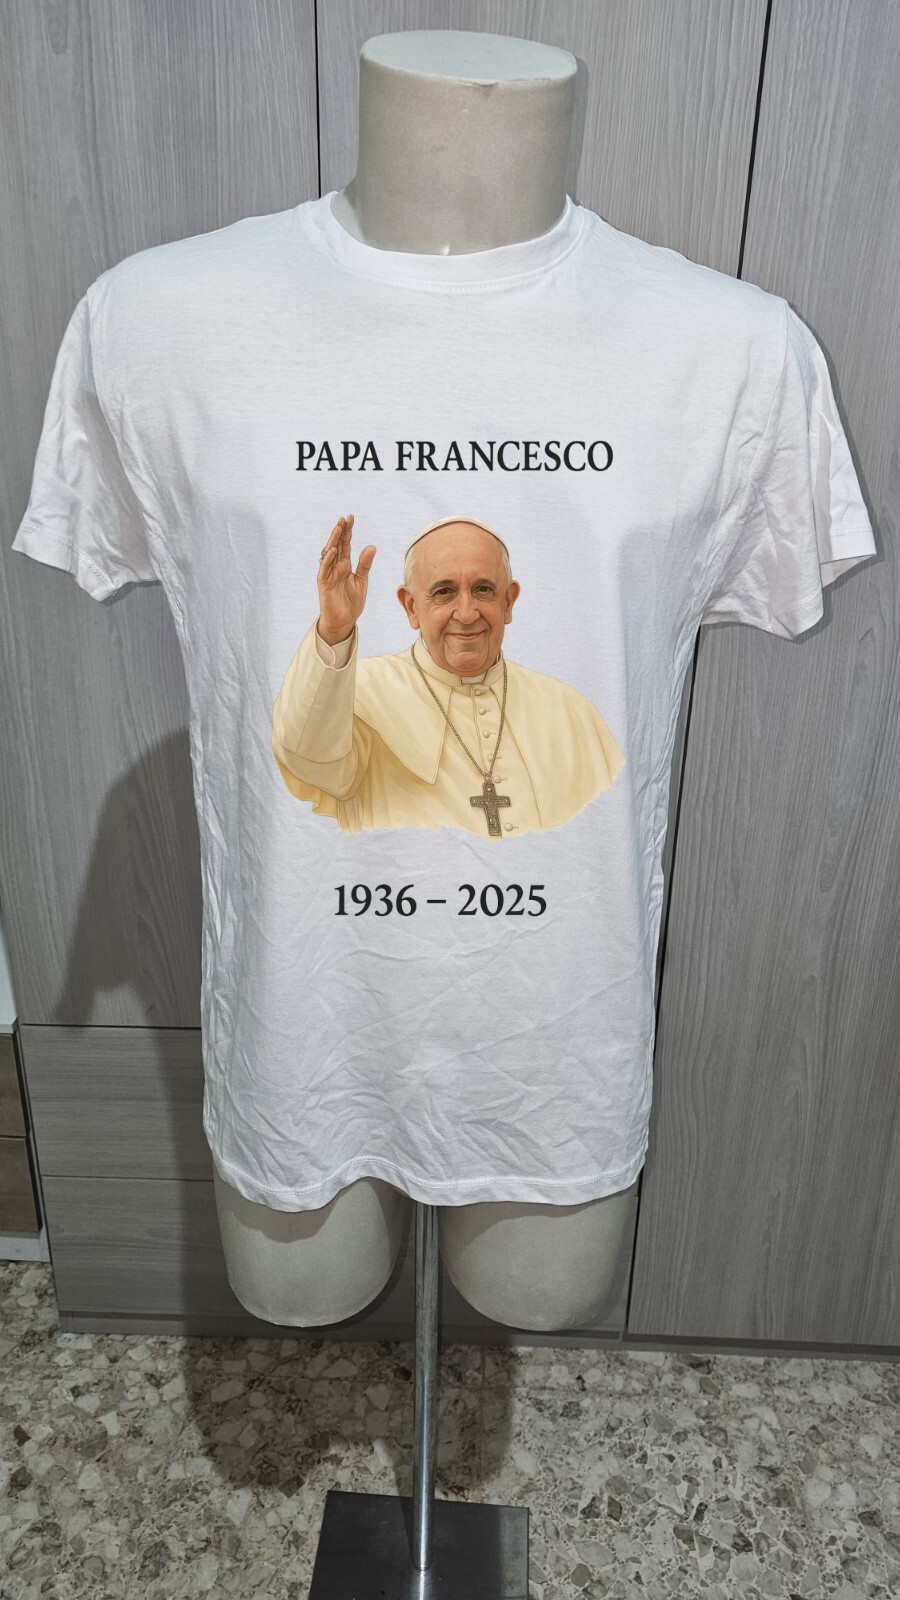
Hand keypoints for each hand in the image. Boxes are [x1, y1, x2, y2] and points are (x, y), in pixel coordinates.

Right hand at [316, 514, 375, 644]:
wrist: (344, 620)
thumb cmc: (352, 602)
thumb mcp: (362, 581)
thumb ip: (365, 565)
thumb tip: (372, 546)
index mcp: (346, 565)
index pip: (346, 544)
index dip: (347, 531)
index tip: (350, 518)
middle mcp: (335, 566)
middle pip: (337, 545)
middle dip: (339, 531)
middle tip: (343, 518)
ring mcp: (328, 574)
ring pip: (328, 554)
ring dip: (332, 541)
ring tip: (338, 528)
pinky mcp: (323, 583)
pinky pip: (324, 569)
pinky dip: (327, 560)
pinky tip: (332, 550)